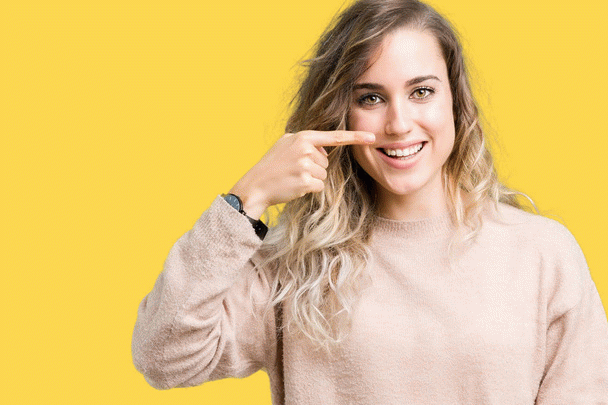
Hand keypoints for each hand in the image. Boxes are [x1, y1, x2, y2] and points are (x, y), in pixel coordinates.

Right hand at [229, 130, 374, 218]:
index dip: (355, 137)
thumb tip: (325, 150)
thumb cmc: (272, 166)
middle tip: (293, 170)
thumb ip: (306, 142)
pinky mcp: (305, 181)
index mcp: (302, 137)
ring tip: (292, 177)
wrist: (255, 186)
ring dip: (311, 180)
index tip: (372, 137)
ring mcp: (305, 165)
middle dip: (314, 168)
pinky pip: (319, 186)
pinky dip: (309, 189)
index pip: (334, 137)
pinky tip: (294, 186)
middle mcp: (305, 149)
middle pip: (326, 162)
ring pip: (323, 175)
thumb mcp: (285, 145)